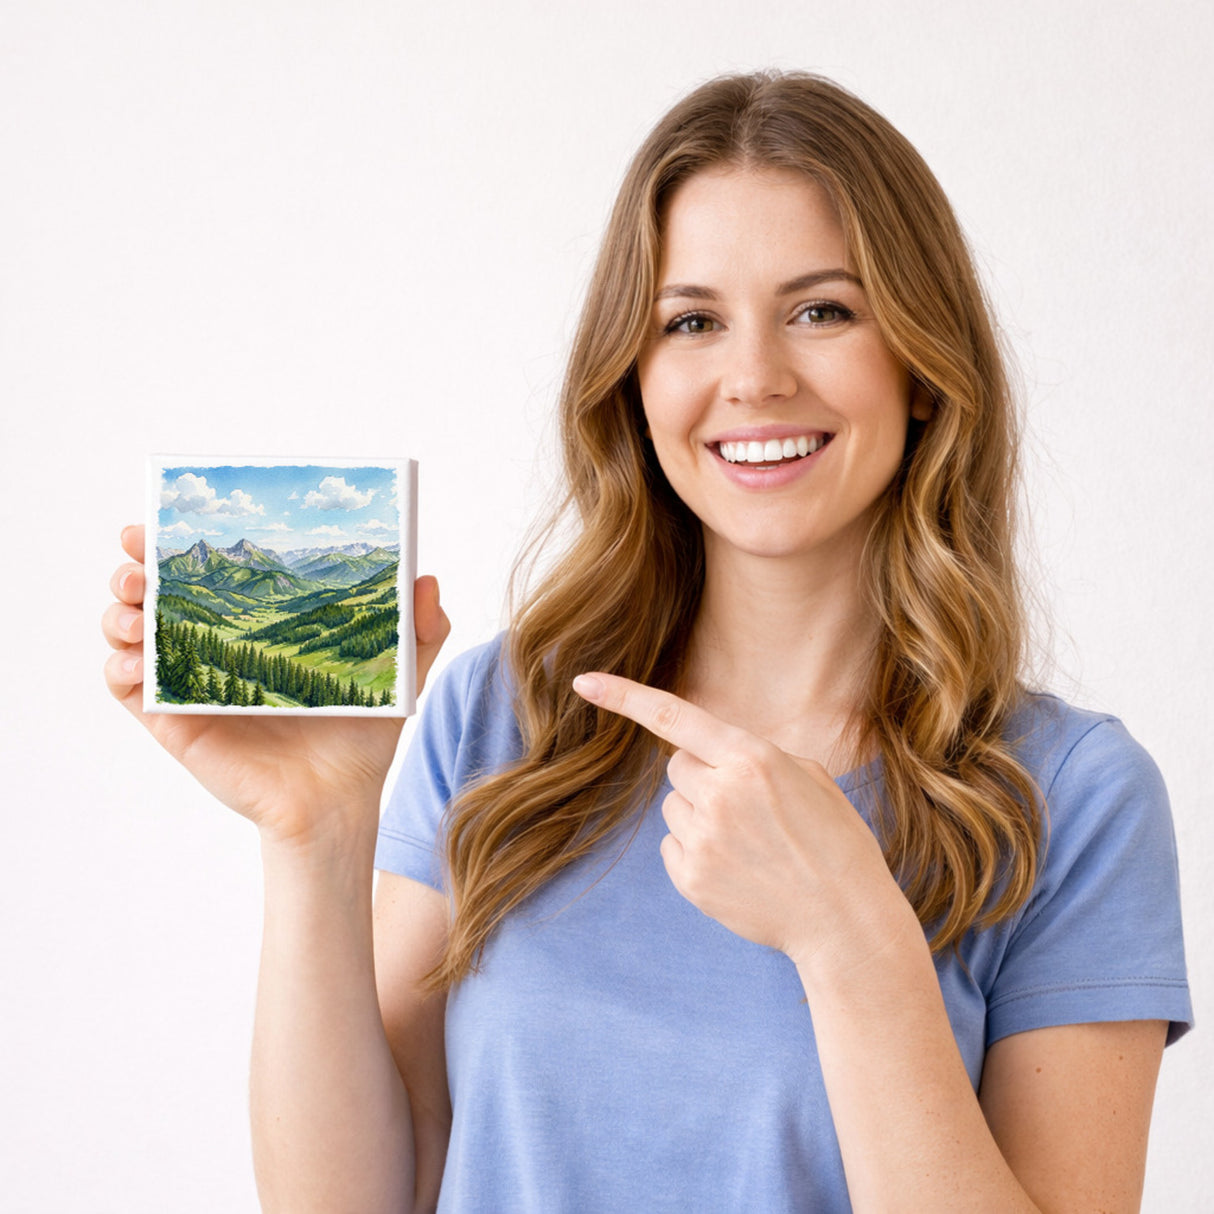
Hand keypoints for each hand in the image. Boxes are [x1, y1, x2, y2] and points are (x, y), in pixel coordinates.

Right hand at [103, 525, 449, 846]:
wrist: (340, 800)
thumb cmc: (362, 735)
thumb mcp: (399, 674)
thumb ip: (420, 628)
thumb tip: (425, 578)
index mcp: (256, 628)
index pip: (210, 573)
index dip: (178, 544)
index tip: (162, 517)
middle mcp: (216, 649)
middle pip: (155, 596)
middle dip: (135, 569)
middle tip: (138, 560)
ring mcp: (190, 685)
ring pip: (130, 637)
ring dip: (118, 614)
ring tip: (135, 610)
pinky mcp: (176, 724)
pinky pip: (130, 692)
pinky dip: (119, 670)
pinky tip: (134, 662)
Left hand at [572, 671, 903, 968]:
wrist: (844, 919)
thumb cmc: (834, 841)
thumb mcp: (808, 777)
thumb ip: (752, 756)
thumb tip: (710, 756)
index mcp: (752, 758)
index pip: (675, 717)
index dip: (624, 697)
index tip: (583, 681)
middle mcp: (720, 793)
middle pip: (678, 767)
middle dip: (703, 777)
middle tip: (748, 807)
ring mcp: (702, 839)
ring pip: (674, 807)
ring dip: (700, 815)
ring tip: (750, 843)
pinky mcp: (691, 878)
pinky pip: (672, 846)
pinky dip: (695, 852)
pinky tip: (737, 868)